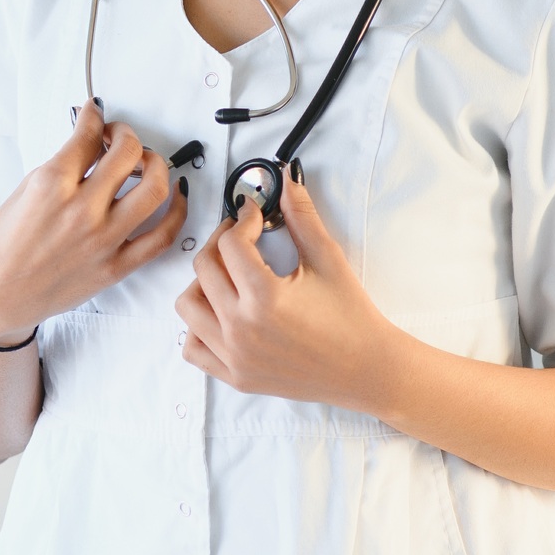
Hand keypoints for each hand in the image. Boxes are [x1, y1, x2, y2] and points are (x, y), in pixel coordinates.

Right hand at [0, 103, 189, 343]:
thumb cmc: (0, 248)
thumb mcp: (22, 192)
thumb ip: (60, 167)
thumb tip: (88, 144)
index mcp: (51, 185)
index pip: (87, 135)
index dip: (94, 115)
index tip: (96, 112)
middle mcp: (81, 210)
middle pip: (127, 153)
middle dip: (125, 134)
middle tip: (118, 137)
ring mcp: (103, 240)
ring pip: (154, 188)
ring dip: (156, 164)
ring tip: (146, 162)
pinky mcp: (116, 267)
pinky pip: (161, 236)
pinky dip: (177, 211)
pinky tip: (176, 195)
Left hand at [175, 171, 394, 407]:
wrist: (366, 370)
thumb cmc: (351, 316)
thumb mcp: (328, 260)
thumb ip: (302, 216)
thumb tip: (287, 178)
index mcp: (265, 299)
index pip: (231, 243)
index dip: (243, 220)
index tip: (255, 215)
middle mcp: (242, 329)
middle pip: (204, 267)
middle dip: (221, 242)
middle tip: (242, 237)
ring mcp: (235, 357)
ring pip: (188, 305)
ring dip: (203, 283)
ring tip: (230, 275)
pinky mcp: (235, 376)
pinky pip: (193, 347)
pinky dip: (199, 326)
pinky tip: (224, 312)